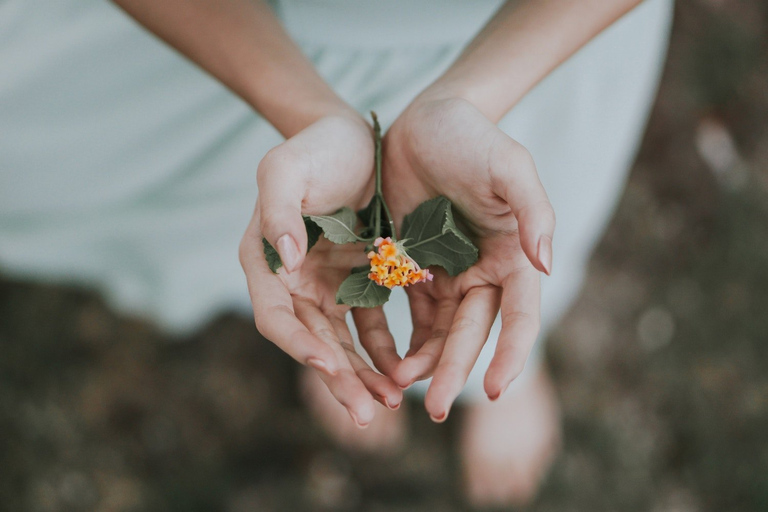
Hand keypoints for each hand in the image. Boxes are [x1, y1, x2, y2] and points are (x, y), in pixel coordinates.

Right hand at [239, 113, 402, 426]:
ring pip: (343, 344)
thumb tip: (284, 260)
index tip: (330, 367)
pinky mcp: (358, 282)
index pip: (276, 317)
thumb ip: (277, 209)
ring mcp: (326, 286)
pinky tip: (406, 369)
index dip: (299, 345)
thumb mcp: (286, 168)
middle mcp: (292, 282)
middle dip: (339, 379)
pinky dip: (386, 350)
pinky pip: (371, 325)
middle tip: (368, 413)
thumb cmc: (315, 147)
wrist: (354, 136)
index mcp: (265, 261)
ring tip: (392, 402)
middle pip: (312, 342)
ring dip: (364, 375)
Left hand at [381, 93, 555, 420]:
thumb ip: (534, 212)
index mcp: (514, 257)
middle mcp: (484, 272)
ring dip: (424, 362)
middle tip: (436, 409)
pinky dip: (400, 338)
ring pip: (439, 331)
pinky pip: (408, 312)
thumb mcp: (509, 166)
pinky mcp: (413, 267)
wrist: (424, 120)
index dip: (511, 354)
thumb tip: (548, 267)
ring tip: (401, 387)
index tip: (495, 391)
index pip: (519, 316)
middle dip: (454, 370)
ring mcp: (447, 272)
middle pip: (472, 333)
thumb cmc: (473, 138)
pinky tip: (386, 361)